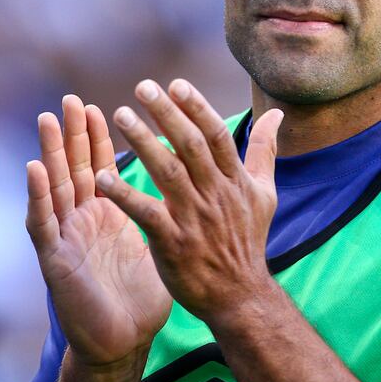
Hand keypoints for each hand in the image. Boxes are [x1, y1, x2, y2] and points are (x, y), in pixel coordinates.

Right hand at [26, 95, 171, 367]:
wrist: (122, 344)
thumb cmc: (138, 298)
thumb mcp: (156, 244)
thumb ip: (164, 213)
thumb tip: (188, 191)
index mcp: (106, 216)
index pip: (100, 168)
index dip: (99, 138)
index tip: (100, 106)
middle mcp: (82, 221)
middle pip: (75, 169)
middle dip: (73, 134)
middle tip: (70, 100)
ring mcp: (66, 238)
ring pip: (54, 187)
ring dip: (50, 153)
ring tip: (48, 121)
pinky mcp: (55, 260)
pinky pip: (43, 223)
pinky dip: (38, 195)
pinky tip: (34, 169)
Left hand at [96, 78, 283, 323]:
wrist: (240, 297)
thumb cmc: (247, 241)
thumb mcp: (265, 194)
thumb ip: (265, 151)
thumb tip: (278, 114)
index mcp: (235, 180)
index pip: (216, 135)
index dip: (196, 107)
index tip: (175, 84)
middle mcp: (215, 194)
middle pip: (191, 146)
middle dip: (166, 114)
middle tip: (142, 87)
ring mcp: (195, 218)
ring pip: (168, 172)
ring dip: (144, 142)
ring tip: (121, 116)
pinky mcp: (173, 242)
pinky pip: (146, 212)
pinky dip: (124, 194)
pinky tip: (102, 177)